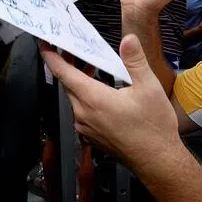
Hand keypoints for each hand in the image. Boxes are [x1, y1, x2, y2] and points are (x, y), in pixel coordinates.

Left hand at [40, 35, 178, 166]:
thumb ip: (135, 61)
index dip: (50, 56)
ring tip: (90, 70)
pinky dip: (85, 99)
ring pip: (74, 99)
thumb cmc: (153, 129)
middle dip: (68, 66)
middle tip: (74, 51)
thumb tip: (128, 40)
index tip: (43, 44)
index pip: (63, 73)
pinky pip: (81, 113)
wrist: (157, 161)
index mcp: (93, 99)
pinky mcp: (92, 136)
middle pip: (67, 85)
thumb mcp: (149, 88)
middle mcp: (84, 114)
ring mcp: (86, 127)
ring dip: (79, 83)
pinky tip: (101, 94)